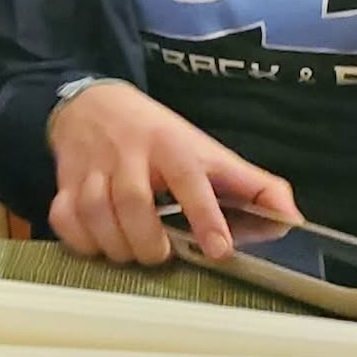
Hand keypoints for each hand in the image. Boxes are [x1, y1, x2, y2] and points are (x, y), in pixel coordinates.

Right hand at [47, 81, 299, 265]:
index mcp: (171, 144)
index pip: (188, 177)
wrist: (93, 101)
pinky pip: (64, 215)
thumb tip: (292, 217)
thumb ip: (251, 185)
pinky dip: (79, 239)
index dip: (205, 214)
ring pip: (94, 212)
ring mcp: (91, 166)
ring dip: (116, 245)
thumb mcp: (206, 151)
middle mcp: (128, 153)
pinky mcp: (64, 179)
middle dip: (148, 241)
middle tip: (161, 255)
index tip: (218, 250)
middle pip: (132, 202)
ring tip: (134, 252)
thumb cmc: (158, 135)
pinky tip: (99, 243)